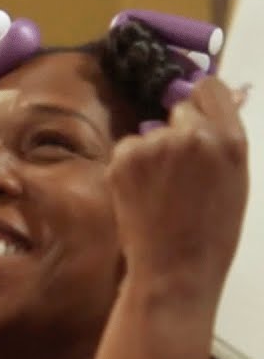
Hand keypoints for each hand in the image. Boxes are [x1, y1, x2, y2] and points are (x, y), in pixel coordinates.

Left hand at [107, 77, 248, 301]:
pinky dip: (131, 166)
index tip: (196, 115)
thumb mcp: (234, 179)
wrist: (174, 268)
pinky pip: (128, 148)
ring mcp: (156, 145)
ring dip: (153, 152)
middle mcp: (193, 135)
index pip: (211, 89)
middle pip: (180, 108)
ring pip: (150, 132)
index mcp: (230, 140)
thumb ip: (224, 140)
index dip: (201, 103)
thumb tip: (219, 103)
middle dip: (178, 131)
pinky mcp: (124, 158)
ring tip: (162, 191)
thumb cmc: (210, 232)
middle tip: (179, 171)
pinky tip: (142, 194)